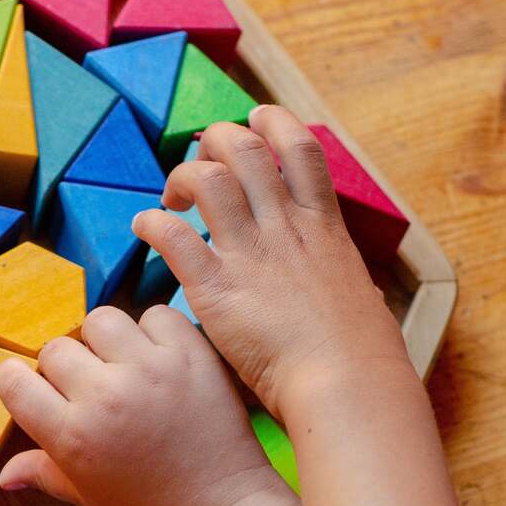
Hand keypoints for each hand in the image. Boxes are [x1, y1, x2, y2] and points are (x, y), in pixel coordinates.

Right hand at [0, 304, 285, 505]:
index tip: (36, 390)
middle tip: (90, 388)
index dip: (18, 382)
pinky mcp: (190, 354)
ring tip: (123, 365)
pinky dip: (154, 331)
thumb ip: (44, 474)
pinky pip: (155, 315)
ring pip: (101, 320)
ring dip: (105, 340)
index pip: (12, 380)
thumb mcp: (89, 498)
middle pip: (55, 348)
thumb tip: (4, 475)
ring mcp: (149, 369)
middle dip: (65, 366)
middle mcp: (104, 395)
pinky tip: (159, 358)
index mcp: (71, 435)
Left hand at [132, 105, 410, 416]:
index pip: (300, 147)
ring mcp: (251, 253)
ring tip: (173, 198)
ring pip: (208, 177)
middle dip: (214, 142)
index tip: (253, 122)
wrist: (345, 383)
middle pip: (244, 147)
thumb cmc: (360, 355)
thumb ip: (341, 279)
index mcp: (323, 226)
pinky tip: (144, 229)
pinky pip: (173, 235)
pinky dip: (151, 223)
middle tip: (201, 165)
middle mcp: (285, 227)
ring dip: (182, 176)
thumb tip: (351, 288)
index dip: (272, 123)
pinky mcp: (217, 287)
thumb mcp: (361, 296)